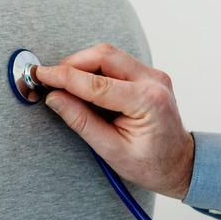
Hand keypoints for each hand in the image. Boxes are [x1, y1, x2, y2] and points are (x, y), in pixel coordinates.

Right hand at [35, 43, 193, 199]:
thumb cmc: (151, 165)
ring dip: (81, 64)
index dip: (63, 77)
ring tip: (62, 84)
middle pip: (103, 56)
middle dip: (71, 64)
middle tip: (48, 79)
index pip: (96, 83)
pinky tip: (82, 85)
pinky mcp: (148, 74)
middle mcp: (153, 81)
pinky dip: (94, 69)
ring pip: (108, 54)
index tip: (40, 74)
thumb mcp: (111, 151)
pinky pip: (115, 61)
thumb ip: (81, 121)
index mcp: (147, 102)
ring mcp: (153, 75)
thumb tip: (53, 98)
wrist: (181, 164)